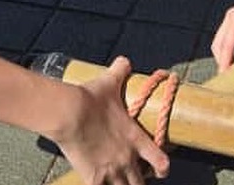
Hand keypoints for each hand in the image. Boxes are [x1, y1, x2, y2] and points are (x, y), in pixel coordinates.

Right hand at [54, 57, 169, 184]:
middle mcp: (127, 158)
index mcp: (136, 138)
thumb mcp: (110, 81)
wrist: (71, 112)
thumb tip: (124, 61)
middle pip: (141, 184)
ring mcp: (111, 170)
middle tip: (134, 178)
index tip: (161, 170)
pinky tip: (98, 183)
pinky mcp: (93, 178)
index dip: (163, 167)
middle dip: (139, 183)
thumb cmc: (92, 97)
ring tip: (117, 182)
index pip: (160, 160)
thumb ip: (121, 71)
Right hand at [211, 0, 233, 78]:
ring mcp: (233, 20)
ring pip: (223, 43)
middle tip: (229, 79)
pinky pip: (231, 42)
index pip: (226, 44)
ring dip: (227, 58)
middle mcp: (231, 17)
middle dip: (222, 61)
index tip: (224, 77)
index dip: (223, 62)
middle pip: (219, 44)